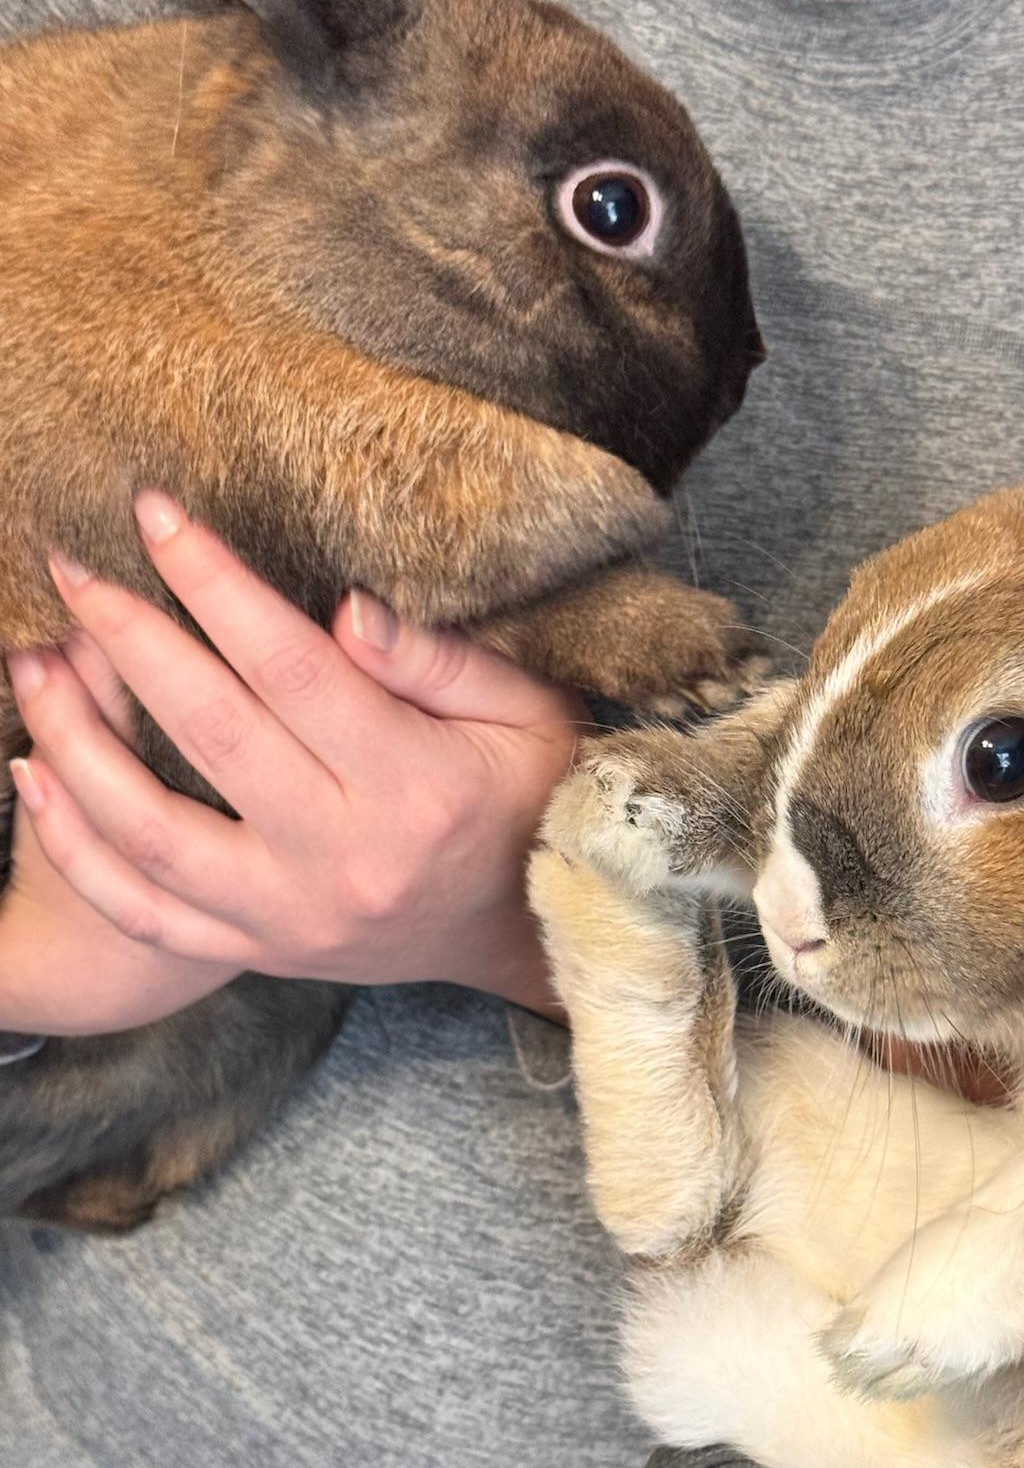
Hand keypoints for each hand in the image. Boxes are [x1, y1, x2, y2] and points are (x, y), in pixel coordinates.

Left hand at [7, 493, 583, 1019]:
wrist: (526, 934)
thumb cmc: (529, 799)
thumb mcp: (528, 714)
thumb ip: (439, 660)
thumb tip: (344, 609)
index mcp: (414, 786)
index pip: (292, 667)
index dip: (215, 584)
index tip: (156, 514)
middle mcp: (345, 859)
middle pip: (210, 734)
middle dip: (126, 637)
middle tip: (71, 567)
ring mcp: (294, 917)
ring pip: (152, 835)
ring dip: (75, 742)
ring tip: (30, 665)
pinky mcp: (262, 953)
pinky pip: (147, 915)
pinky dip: (78, 851)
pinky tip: (34, 777)